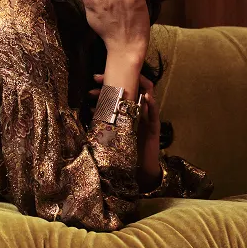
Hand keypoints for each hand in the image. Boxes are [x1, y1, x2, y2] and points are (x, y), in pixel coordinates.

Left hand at [91, 73, 161, 187]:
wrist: (139, 168)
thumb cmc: (125, 149)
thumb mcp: (113, 130)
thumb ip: (107, 120)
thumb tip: (92, 107)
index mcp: (128, 108)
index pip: (121, 88)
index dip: (109, 81)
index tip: (95, 78)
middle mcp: (138, 108)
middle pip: (132, 86)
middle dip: (117, 79)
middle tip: (99, 79)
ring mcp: (148, 116)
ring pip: (146, 93)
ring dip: (136, 85)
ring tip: (124, 81)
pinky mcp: (154, 126)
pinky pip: (154, 112)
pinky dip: (151, 103)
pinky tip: (146, 96)